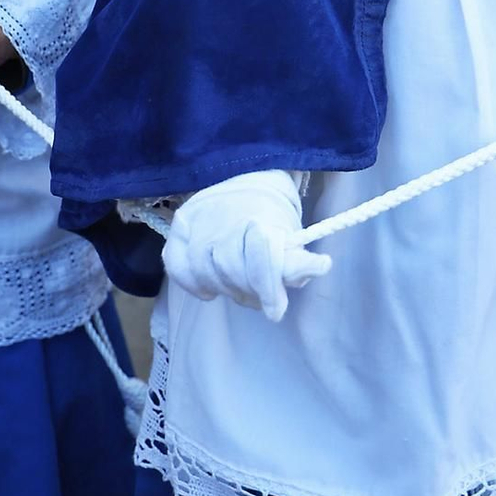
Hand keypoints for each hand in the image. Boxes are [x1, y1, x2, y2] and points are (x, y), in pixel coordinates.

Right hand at [163, 170, 330, 321]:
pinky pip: (179, 270)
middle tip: (260, 298)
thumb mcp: (291, 237)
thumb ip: (299, 261)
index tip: (276, 311)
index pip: (260, 254)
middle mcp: (222, 215)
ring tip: (241, 289)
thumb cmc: (269, 218)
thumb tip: (319, 268)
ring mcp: (195, 223)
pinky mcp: (176, 232)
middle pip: (232, 269)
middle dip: (250, 291)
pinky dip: (196, 286)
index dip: (268, 286)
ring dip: (227, 289)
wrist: (243, 184)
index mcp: (257, 215)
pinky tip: (212, 288)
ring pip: (206, 273)